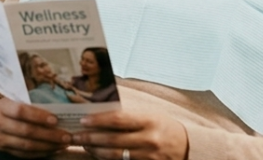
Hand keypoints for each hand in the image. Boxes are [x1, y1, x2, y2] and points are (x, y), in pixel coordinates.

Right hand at [0, 98, 71, 157]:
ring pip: (27, 146)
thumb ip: (31, 104)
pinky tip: (54, 149)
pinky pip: (26, 155)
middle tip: (67, 136)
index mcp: (2, 106)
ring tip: (63, 143)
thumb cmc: (11, 110)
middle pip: (26, 131)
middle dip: (49, 134)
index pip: (20, 111)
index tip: (56, 120)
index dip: (38, 116)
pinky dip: (42, 152)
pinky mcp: (3, 152)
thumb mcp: (15, 101)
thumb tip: (59, 110)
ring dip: (49, 145)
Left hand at [73, 110, 188, 159]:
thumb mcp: (149, 114)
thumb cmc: (163, 126)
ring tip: (83, 145)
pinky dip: (107, 159)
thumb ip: (128, 113)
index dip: (98, 120)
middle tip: (75, 136)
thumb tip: (100, 108)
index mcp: (148, 120)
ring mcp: (149, 155)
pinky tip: (98, 154)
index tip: (83, 120)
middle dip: (91, 138)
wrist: (187, 146)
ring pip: (115, 155)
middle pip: (113, 140)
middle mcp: (149, 139)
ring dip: (96, 151)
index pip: (118, 119)